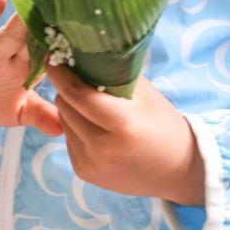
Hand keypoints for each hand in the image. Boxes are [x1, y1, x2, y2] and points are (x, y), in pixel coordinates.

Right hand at [0, 0, 62, 136]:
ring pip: (10, 35)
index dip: (68, 50)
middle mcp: (10, 55)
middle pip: (34, 41)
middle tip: (75, 11)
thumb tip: (66, 129)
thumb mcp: (14, 111)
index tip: (95, 38)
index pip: (50, 56)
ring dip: (24, 21)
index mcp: (25, 68)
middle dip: (52, 29)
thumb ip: (39, 115)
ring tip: (41, 4)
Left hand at [45, 63, 204, 204]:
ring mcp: (90, 163)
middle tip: (76, 76)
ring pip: (64, 121)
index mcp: (121, 124)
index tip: (53, 56)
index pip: (77, 93)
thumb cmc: (164, 125)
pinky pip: (69, 138)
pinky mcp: (84, 173)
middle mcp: (101, 147)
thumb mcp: (145, 94)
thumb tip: (85, 55)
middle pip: (65, 106)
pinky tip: (95, 125)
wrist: (177, 170)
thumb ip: (115, 74)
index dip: (61, 73)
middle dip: (66, 88)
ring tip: (92, 104)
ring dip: (71, 108)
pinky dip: (76, 126)